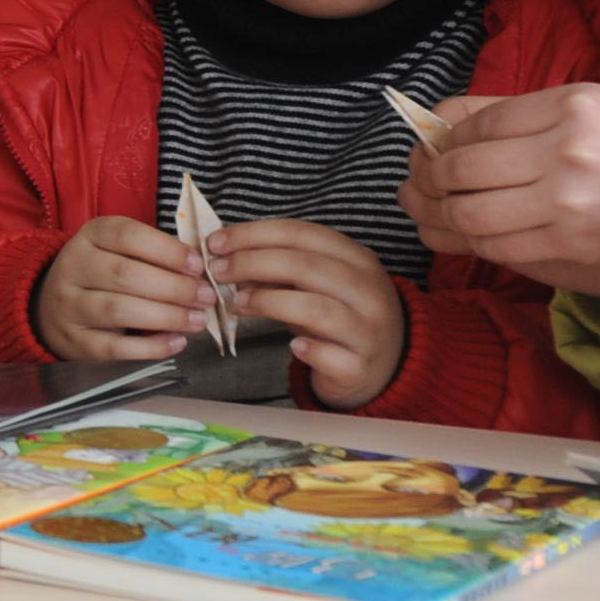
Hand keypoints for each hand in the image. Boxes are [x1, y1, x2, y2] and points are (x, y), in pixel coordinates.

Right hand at [35, 215, 204, 362]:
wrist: (52, 307)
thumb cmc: (102, 275)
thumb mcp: (120, 250)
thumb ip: (155, 256)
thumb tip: (202, 274)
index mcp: (90, 236)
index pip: (128, 236)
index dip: (167, 251)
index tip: (198, 265)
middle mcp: (74, 267)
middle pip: (125, 274)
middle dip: (174, 287)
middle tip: (206, 297)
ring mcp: (70, 306)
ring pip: (118, 309)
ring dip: (166, 316)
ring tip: (197, 320)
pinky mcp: (75, 341)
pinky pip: (115, 347)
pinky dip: (151, 347)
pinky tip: (176, 342)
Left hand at [210, 218, 409, 411]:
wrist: (383, 365)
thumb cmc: (339, 316)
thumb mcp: (315, 285)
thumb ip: (280, 270)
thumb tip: (227, 258)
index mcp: (357, 259)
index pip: (301, 234)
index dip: (253, 234)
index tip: (216, 242)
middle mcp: (368, 290)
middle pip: (305, 266)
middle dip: (252, 263)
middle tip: (217, 271)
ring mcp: (368, 329)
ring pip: (316, 308)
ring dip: (268, 302)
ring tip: (238, 303)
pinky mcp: (360, 366)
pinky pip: (330, 356)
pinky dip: (308, 350)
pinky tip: (293, 347)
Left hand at [403, 83, 599, 295]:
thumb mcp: (592, 106)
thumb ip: (516, 112)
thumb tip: (443, 122)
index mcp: (573, 109)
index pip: (479, 125)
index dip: (445, 140)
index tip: (435, 148)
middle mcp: (565, 156)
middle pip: (462, 170)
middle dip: (428, 178)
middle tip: (420, 181)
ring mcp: (566, 209)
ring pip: (468, 216)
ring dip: (434, 215)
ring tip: (427, 208)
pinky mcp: (568, 253)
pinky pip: (495, 249)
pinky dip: (465, 242)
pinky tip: (455, 234)